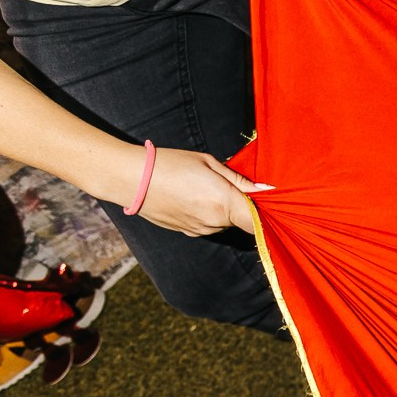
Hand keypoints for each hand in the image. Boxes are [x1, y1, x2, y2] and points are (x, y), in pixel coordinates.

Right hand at [137, 148, 269, 236]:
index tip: (266, 202)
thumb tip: (265, 190)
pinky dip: (205, 214)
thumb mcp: (208, 163)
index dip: (265, 214)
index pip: (258, 221)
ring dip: (221, 209)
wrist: (130, 178)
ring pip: (223, 223)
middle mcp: (214, 222)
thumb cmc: (171, 164)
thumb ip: (239, 180)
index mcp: (223, 203)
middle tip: (224, 183)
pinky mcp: (186, 233)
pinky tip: (189, 197)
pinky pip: (206, 225)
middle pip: (241, 220)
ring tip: (200, 188)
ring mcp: (199, 230)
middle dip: (239, 205)